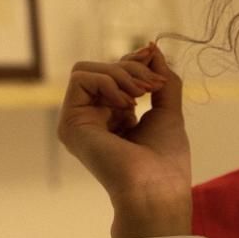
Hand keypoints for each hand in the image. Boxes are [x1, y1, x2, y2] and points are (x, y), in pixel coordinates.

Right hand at [57, 40, 191, 209]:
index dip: (133, 61)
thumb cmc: (166, 160)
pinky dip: (107, 82)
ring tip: (141, 96)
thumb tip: (152, 48)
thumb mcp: (169, 109)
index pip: (113, 74)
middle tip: (152, 86)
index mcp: (114, 119)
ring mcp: (78, 122)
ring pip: (86, 69)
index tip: (151, 56)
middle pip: (100, 68)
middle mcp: (92, 119)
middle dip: (130, 68)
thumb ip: (162, 78)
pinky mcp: (69, 123)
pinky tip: (125, 104)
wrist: (156, 189)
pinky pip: (81, 78)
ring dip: (120, 74)